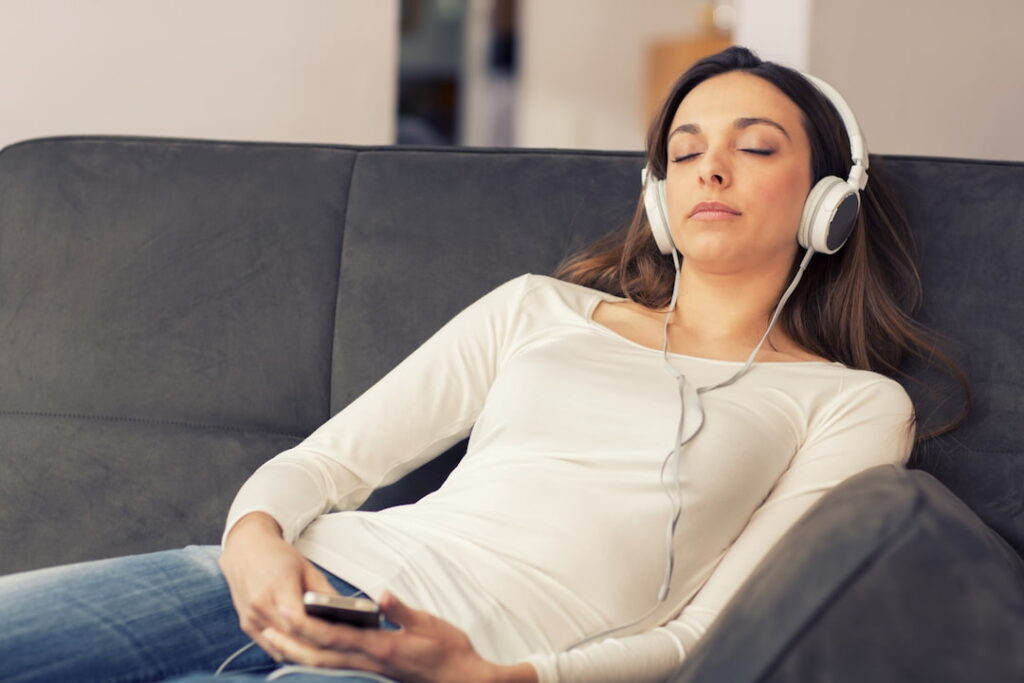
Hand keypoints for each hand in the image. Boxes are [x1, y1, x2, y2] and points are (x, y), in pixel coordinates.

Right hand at [219, 512, 338, 660]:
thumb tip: (347, 614)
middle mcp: (259, 604)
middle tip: (339, 647)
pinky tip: (305, 645)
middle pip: (291, 637)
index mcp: (277, 585)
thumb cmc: (279, 556)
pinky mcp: (247, 625)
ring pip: (281, 647)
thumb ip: (325, 592)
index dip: (317, 631)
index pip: (296, 619)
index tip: (337, 635)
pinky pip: (271, 647)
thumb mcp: (307, 567)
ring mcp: (250, 617)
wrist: (245, 549)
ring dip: (302, 649)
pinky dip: (288, 649)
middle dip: (315, 645)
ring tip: (325, 648)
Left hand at [262, 591, 537, 682]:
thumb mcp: (429, 625)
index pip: (338, 638)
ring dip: (298, 653)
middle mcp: (371, 663)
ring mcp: (371, 671)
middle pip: (321, 656)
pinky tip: (307, 649)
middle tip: (267, 629)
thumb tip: (382, 596)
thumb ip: (402, 611)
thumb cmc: (449, 651)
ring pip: (325, 664)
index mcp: (382, 648)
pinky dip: (317, 658)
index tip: (289, 615)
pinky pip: (338, 666)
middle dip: (292, 644)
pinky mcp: (374, 672)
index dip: (311, 628)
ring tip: (276, 638)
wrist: (462, 680)